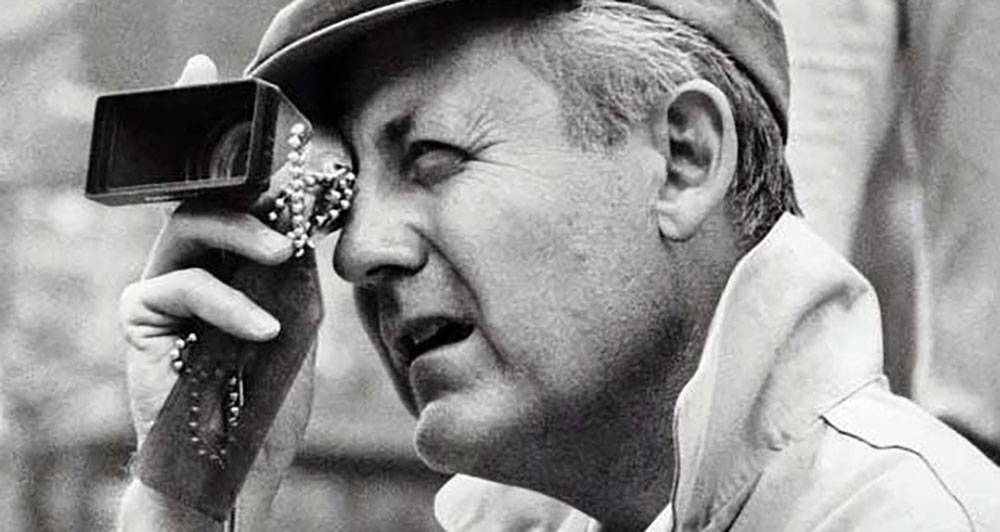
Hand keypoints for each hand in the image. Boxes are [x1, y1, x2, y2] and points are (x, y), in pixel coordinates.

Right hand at [117, 55, 316, 529]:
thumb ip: (291, 262)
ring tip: (285, 250)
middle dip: (230, 160)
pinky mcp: (141, 314)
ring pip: (191, 225)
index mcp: (225, 253)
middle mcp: (188, 257)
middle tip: (270, 154)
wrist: (240, 457)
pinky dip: (231, 303)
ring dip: (243, 230)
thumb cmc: (270, 387)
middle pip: (198, 188)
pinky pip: (185, 287)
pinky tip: (265, 325)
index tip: (208, 69)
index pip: (220, 184)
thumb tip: (301, 212)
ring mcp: (160, 282)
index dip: (212, 129)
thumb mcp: (296, 313)